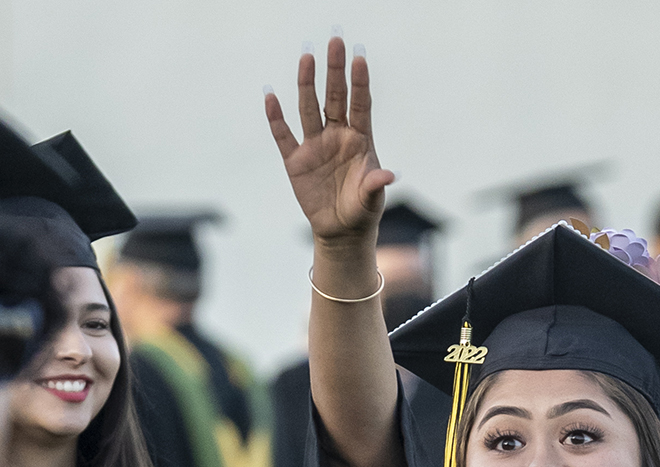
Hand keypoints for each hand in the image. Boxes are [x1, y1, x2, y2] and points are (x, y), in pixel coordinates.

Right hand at [264, 37, 394, 246]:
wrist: (341, 231)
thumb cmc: (362, 210)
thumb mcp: (372, 199)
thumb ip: (376, 184)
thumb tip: (388, 175)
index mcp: (360, 140)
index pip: (360, 105)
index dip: (360, 83)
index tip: (359, 57)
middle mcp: (337, 136)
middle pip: (335, 97)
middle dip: (334, 71)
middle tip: (334, 42)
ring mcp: (315, 146)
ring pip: (309, 109)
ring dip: (307, 84)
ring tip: (306, 58)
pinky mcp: (295, 161)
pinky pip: (283, 135)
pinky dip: (276, 117)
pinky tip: (271, 96)